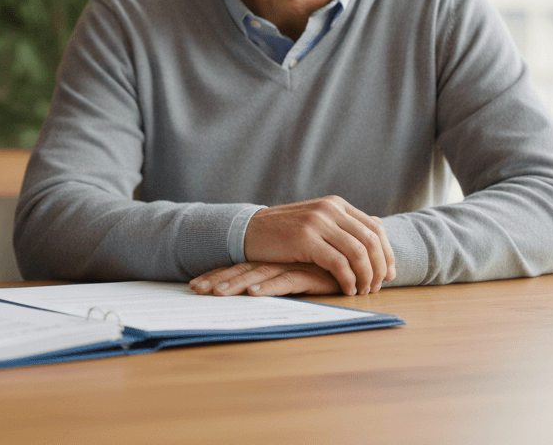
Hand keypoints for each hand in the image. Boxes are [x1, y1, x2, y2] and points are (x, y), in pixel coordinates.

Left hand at [190, 262, 340, 296]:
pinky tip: (254, 293)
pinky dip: (269, 287)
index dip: (216, 274)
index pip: (238, 265)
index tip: (194, 284)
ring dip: (236, 284)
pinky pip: (287, 280)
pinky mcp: (310, 272)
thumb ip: (276, 276)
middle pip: (242, 269)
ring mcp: (293, 264)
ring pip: (259, 274)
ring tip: (216, 294)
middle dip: (217, 279)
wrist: (358, 257)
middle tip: (195, 289)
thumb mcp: (296, 273)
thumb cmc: (325, 267)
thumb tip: (248, 287)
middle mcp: (278, 259)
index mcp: (270, 259)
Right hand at [243, 196, 394, 295]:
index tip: (389, 274)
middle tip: (378, 286)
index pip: (374, 227)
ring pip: (358, 252)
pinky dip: (348, 279)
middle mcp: (330, 209)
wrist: (248, 230)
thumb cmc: (283, 233)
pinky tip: (347, 290)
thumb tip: (372, 246)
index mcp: (336, 204)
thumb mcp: (315, 223)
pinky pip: (338, 263)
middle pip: (371, 240)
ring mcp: (317, 222)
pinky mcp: (305, 239)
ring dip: (366, 276)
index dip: (387, 253)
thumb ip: (340, 229)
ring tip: (364, 291)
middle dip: (380, 267)